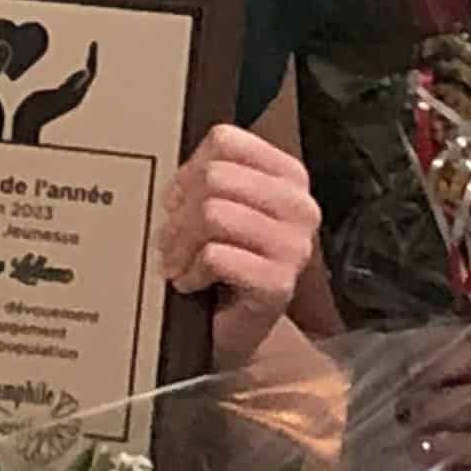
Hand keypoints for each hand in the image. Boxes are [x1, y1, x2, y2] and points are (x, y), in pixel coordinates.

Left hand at [160, 125, 323, 365]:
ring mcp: (294, 246)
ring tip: (178, 263)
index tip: (179, 199)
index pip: (225, 141)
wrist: (237, 329)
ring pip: (211, 213)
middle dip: (180, 211)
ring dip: (181, 244)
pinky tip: (191, 283)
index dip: (188, 169)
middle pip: (214, 176)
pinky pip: (214, 255)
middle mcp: (300, 206)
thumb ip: (206, 177)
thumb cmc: (224, 262)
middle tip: (171, 240)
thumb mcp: (220, 207)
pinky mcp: (278, 283)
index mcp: (289, 176)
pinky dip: (190, 272)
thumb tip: (175, 175)